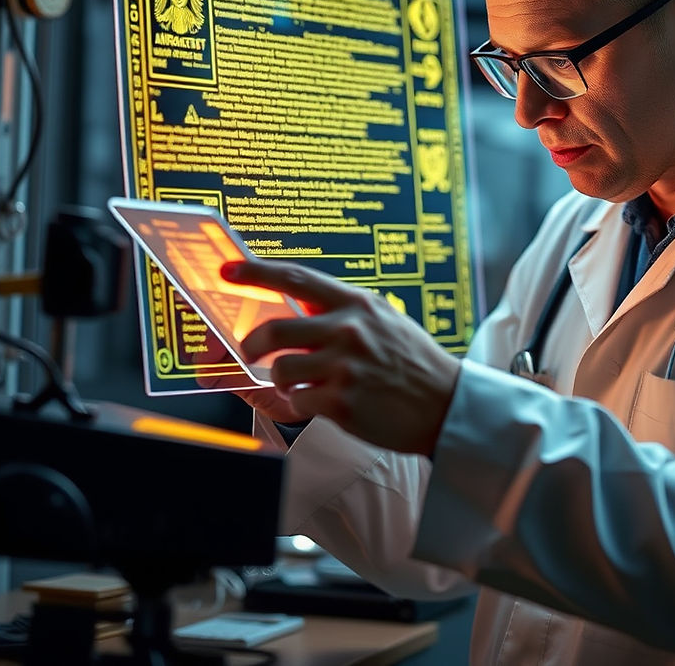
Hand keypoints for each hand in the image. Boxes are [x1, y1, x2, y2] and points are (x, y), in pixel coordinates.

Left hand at [221, 259, 461, 456]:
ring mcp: (345, 367)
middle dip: (252, 343)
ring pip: (282, 369)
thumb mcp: (383, 319)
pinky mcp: (343, 403)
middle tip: (250, 350)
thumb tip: (298, 304)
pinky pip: (298, 402)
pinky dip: (302, 404)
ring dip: (283, 380)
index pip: (296, 278)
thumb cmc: (411, 361)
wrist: (446, 404)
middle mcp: (349, 330)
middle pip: (275, 329)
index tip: (228, 270)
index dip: (255, 272)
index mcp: (357, 304)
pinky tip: (323, 403)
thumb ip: (343, 311)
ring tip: (301, 383)